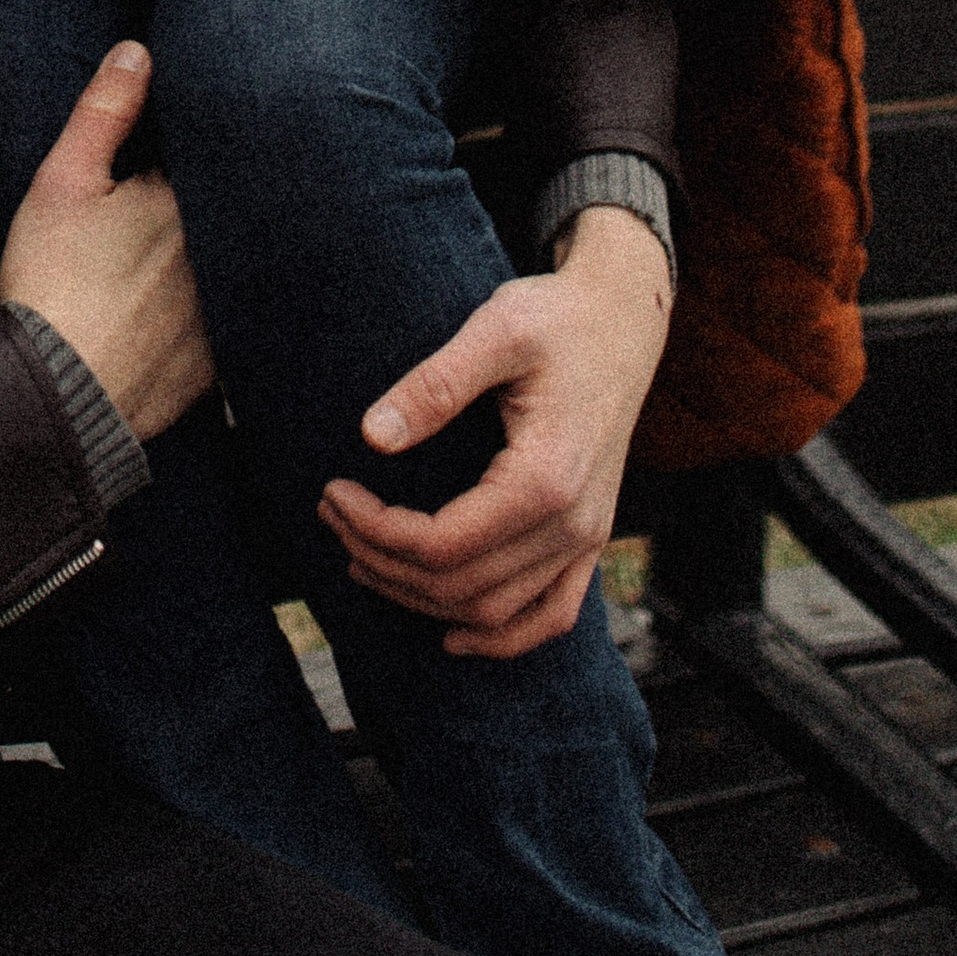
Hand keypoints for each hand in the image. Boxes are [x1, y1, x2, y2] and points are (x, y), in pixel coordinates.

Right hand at [0, 42, 216, 442]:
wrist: (55, 392)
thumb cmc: (51, 281)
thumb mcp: (63, 182)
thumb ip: (104, 110)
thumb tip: (138, 49)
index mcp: (184, 199)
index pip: (212, 156)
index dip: (202, 149)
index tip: (183, 153)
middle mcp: (220, 251)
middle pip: (234, 211)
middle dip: (226, 200)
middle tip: (177, 212)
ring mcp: (226, 309)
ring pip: (241, 266)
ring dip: (235, 254)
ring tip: (191, 257)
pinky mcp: (223, 361)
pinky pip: (241, 326)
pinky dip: (233, 314)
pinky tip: (212, 312)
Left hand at [317, 206, 674, 656]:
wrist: (624, 320)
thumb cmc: (557, 318)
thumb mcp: (496, 331)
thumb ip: (434, 384)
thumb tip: (372, 436)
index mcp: (547, 478)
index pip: (443, 544)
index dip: (376, 531)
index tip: (333, 492)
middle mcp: (573, 523)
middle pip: (459, 586)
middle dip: (383, 561)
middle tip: (332, 516)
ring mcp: (587, 538)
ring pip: (495, 612)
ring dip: (421, 598)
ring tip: (363, 557)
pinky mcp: (591, 538)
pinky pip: (551, 615)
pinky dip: (501, 637)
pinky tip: (451, 634)